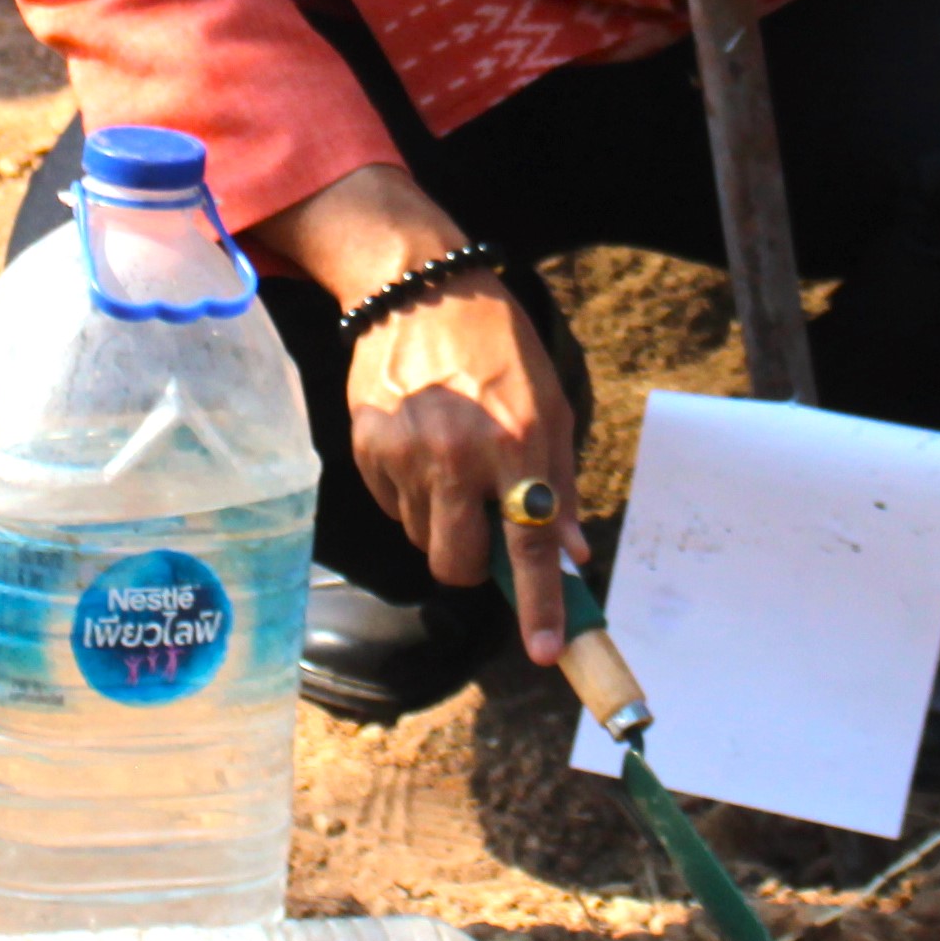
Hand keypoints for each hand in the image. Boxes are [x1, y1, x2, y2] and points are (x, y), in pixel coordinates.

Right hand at [255, 164, 586, 661]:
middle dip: (470, 564)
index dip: (539, 605)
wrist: (419, 288)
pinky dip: (410, 494)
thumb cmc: (497, 346)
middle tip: (481, 527)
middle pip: (456, 564)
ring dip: (441, 522)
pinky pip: (394, 507)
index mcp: (516, 442)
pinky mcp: (367, 449)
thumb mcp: (549, 403)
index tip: (547, 652)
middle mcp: (458, 455)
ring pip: (423, 539)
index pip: (530, 545)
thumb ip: (562, 481)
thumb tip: (572, 555)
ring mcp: (405, 454)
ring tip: (450, 461)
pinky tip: (420, 445)